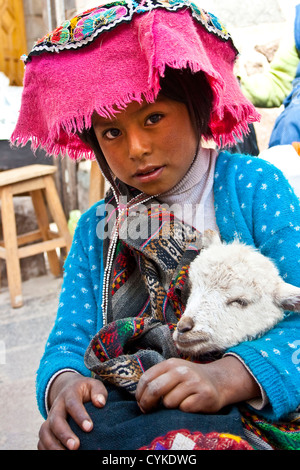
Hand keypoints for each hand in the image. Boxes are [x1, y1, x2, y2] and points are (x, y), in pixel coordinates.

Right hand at [37, 371, 106, 449]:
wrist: (68, 389)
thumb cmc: (85, 391)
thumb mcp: (93, 386)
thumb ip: (98, 392)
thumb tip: (100, 403)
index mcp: (69, 394)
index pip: (72, 404)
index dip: (80, 416)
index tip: (89, 428)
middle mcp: (57, 407)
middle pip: (56, 420)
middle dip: (64, 434)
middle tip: (75, 446)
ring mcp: (49, 418)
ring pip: (45, 432)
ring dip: (53, 445)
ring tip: (66, 455)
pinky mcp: (46, 429)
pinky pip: (41, 441)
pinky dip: (46, 449)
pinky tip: (57, 455)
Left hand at [135, 356, 259, 413]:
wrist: (218, 382)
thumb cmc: (189, 380)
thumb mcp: (173, 372)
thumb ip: (157, 379)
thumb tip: (140, 399)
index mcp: (171, 363)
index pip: (147, 378)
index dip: (140, 394)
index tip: (140, 403)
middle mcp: (182, 370)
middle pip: (155, 390)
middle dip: (147, 404)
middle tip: (148, 410)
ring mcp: (193, 381)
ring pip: (168, 402)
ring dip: (169, 407)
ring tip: (177, 402)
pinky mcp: (204, 394)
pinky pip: (183, 408)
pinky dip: (183, 410)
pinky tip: (189, 404)